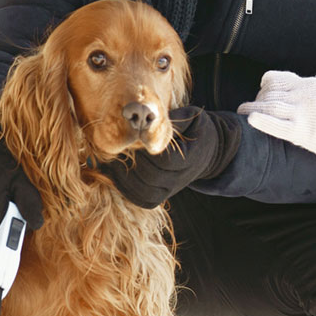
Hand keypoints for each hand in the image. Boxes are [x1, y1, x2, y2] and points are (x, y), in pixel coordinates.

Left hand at [100, 107, 240, 207]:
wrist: (208, 152)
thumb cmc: (196, 130)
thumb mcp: (191, 118)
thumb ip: (172, 119)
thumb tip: (148, 116)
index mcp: (189, 159)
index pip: (164, 160)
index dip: (145, 151)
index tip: (132, 138)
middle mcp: (180, 178)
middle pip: (150, 176)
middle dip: (130, 163)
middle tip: (114, 149)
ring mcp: (171, 190)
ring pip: (142, 191)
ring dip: (123, 178)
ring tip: (108, 162)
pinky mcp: (162, 196)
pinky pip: (141, 199)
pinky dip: (125, 189)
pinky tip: (113, 175)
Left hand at [238, 71, 315, 181]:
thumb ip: (301, 91)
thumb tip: (275, 93)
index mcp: (311, 83)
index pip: (275, 78)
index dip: (263, 87)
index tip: (262, 96)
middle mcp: (306, 94)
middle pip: (270, 92)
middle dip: (257, 100)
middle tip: (252, 108)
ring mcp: (305, 112)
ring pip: (270, 105)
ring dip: (253, 108)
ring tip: (244, 112)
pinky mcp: (303, 131)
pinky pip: (277, 124)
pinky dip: (262, 120)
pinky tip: (250, 119)